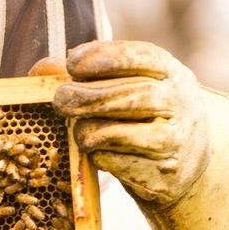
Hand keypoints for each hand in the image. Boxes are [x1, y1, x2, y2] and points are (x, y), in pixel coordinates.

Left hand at [52, 40, 209, 205]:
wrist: (186, 162)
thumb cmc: (144, 114)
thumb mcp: (128, 85)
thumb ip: (86, 74)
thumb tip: (42, 69)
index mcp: (171, 72)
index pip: (140, 56)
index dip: (103, 57)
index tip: (72, 63)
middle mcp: (180, 103)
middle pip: (130, 95)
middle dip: (86, 97)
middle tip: (60, 100)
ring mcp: (175, 140)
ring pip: (117, 132)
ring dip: (86, 130)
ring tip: (79, 129)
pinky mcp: (162, 173)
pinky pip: (114, 162)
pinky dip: (97, 156)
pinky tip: (99, 151)